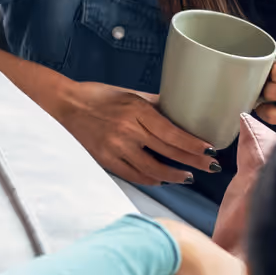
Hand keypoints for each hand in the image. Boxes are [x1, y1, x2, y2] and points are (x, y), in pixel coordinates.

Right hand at [52, 80, 215, 186]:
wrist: (65, 105)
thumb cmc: (99, 96)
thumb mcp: (131, 94)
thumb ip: (156, 104)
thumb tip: (181, 110)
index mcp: (137, 110)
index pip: (172, 132)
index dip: (193, 144)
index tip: (210, 150)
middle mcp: (128, 130)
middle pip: (167, 151)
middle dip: (192, 161)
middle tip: (210, 167)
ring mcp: (116, 147)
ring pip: (152, 169)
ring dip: (174, 176)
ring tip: (188, 177)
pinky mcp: (105, 160)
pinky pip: (134, 175)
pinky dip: (151, 180)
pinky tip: (163, 180)